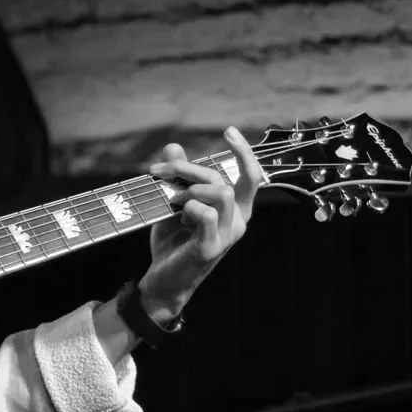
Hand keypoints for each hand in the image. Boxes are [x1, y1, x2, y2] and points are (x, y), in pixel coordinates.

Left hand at [138, 127, 264, 321]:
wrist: (162, 280)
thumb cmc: (172, 241)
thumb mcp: (173, 204)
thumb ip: (177, 176)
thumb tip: (174, 147)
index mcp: (235, 210)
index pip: (251, 177)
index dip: (244, 152)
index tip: (229, 131)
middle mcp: (238, 222)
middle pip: (226, 180)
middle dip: (192, 169)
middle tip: (160, 172)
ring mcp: (227, 236)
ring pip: (221, 194)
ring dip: (190, 189)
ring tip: (172, 200)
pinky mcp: (212, 248)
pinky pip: (208, 215)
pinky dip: (190, 207)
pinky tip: (179, 215)